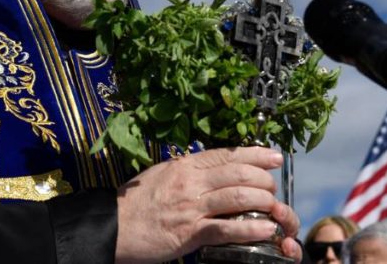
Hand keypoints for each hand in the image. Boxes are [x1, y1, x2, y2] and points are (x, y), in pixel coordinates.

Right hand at [114, 147, 300, 263]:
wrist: (112, 226)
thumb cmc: (134, 203)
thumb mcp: (161, 175)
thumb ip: (186, 171)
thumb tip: (210, 168)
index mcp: (184, 166)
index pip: (226, 154)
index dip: (255, 154)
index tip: (274, 156)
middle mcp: (190, 182)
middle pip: (238, 173)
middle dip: (263, 179)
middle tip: (272, 186)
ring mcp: (191, 207)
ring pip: (237, 197)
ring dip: (262, 201)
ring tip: (273, 206)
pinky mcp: (190, 233)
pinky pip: (227, 228)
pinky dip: (250, 228)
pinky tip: (266, 229)